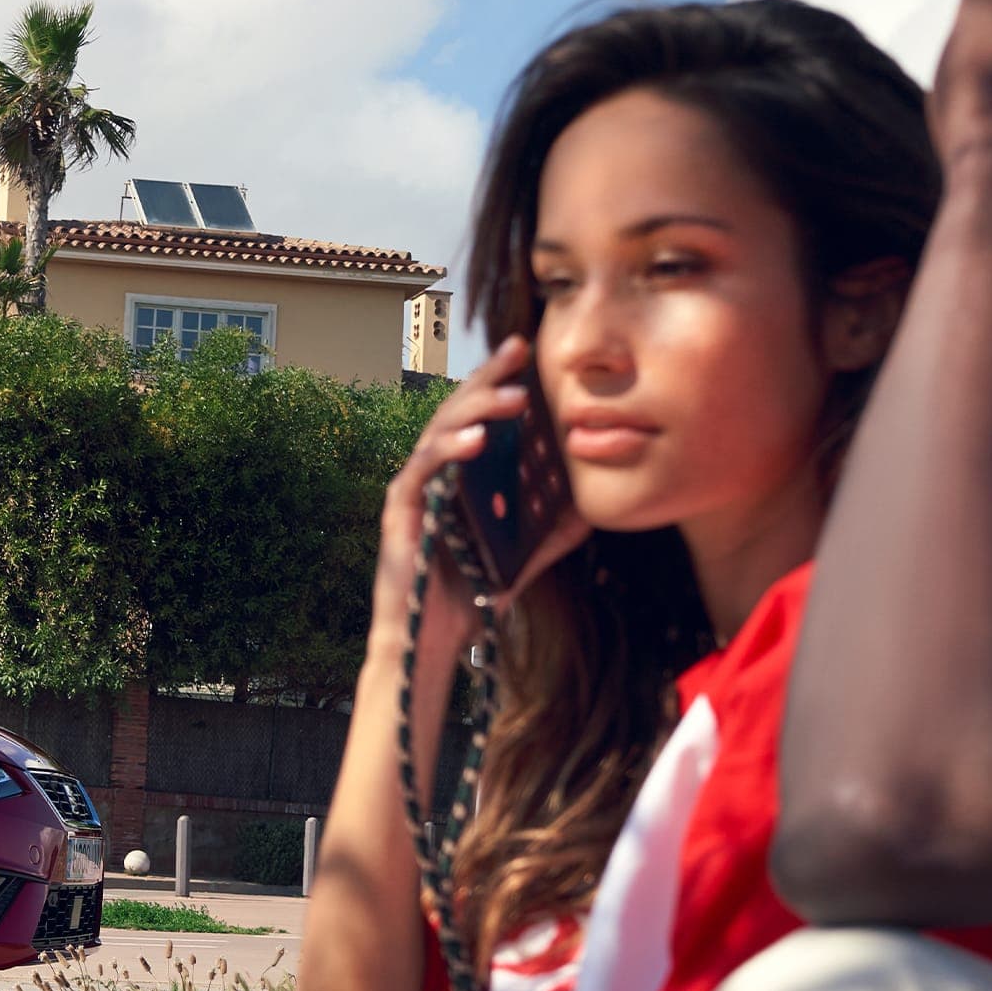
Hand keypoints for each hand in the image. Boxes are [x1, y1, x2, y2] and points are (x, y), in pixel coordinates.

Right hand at [368, 339, 588, 654]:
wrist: (433, 639)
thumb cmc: (470, 594)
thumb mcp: (524, 555)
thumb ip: (552, 529)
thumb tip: (591, 504)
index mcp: (457, 474)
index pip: (479, 416)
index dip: (500, 382)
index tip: (528, 351)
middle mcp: (431, 472)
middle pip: (458, 410)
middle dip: (489, 378)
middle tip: (519, 351)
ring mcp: (413, 487)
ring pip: (441, 431)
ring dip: (477, 410)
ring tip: (515, 398)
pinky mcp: (400, 509)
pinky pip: (424, 469)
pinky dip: (450, 451)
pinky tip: (478, 440)